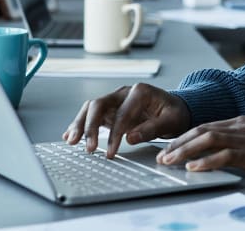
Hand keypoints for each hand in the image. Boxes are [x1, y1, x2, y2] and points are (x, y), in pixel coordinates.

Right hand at [63, 83, 190, 158]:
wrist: (175, 109)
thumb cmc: (174, 113)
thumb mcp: (172, 120)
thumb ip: (152, 128)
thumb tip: (130, 138)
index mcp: (140, 92)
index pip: (122, 114)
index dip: (114, 135)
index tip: (110, 152)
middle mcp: (124, 93)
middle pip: (99, 105)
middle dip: (90, 126)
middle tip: (87, 147)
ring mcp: (115, 100)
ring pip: (90, 108)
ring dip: (79, 124)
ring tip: (70, 141)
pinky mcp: (110, 110)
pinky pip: (91, 115)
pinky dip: (80, 124)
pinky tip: (69, 136)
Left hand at [156, 116, 244, 174]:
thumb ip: (241, 137)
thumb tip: (221, 148)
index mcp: (241, 122)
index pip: (206, 126)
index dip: (185, 137)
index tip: (170, 147)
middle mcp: (240, 127)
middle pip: (201, 131)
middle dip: (178, 143)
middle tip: (162, 156)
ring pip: (208, 140)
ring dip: (185, 151)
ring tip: (169, 161)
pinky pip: (225, 155)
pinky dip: (206, 161)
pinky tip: (194, 168)